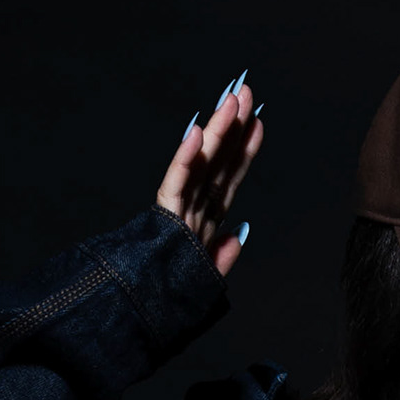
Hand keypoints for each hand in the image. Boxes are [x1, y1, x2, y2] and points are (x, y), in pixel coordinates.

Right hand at [155, 77, 264, 279]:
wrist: (140, 309)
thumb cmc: (169, 293)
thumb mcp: (205, 277)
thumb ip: (222, 255)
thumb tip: (238, 232)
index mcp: (205, 220)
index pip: (230, 177)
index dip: (245, 149)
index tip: (259, 121)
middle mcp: (194, 208)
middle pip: (218, 160)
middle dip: (233, 125)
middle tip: (244, 90)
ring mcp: (179, 208)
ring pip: (201, 163)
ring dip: (216, 131)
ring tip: (229, 101)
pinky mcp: (163, 215)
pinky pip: (177, 183)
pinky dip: (186, 158)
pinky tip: (196, 134)